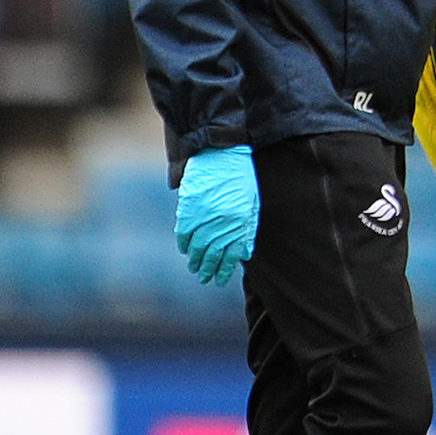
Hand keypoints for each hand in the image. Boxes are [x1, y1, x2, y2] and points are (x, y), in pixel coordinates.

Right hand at [175, 145, 259, 286]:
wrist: (222, 153)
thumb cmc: (241, 178)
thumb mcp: (252, 204)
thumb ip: (247, 230)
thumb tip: (245, 254)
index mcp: (239, 223)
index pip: (230, 255)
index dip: (223, 270)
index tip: (218, 280)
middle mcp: (221, 223)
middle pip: (211, 254)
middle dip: (208, 270)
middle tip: (204, 279)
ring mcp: (203, 216)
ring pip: (196, 247)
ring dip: (195, 261)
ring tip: (195, 269)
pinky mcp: (188, 208)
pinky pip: (183, 232)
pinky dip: (184, 244)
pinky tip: (186, 251)